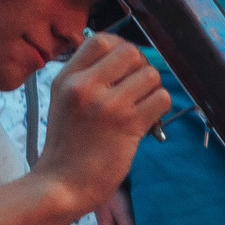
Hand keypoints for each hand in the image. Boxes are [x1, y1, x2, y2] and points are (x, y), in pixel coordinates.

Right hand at [38, 33, 171, 216]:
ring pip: (150, 74)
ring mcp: (107, 105)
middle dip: (141, 67)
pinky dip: (160, 107)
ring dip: (153, 89)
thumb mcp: (63, 101)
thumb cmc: (67, 146)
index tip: (124, 67)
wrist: (62, 185)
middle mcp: (85, 86)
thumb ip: (87, 78)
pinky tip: (148, 121)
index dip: (121, 48)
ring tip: (141, 107)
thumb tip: (129, 58)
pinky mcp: (127, 125)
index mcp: (67, 78)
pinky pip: (161, 98)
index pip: (101, 39)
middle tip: (138, 89)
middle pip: (130, 52)